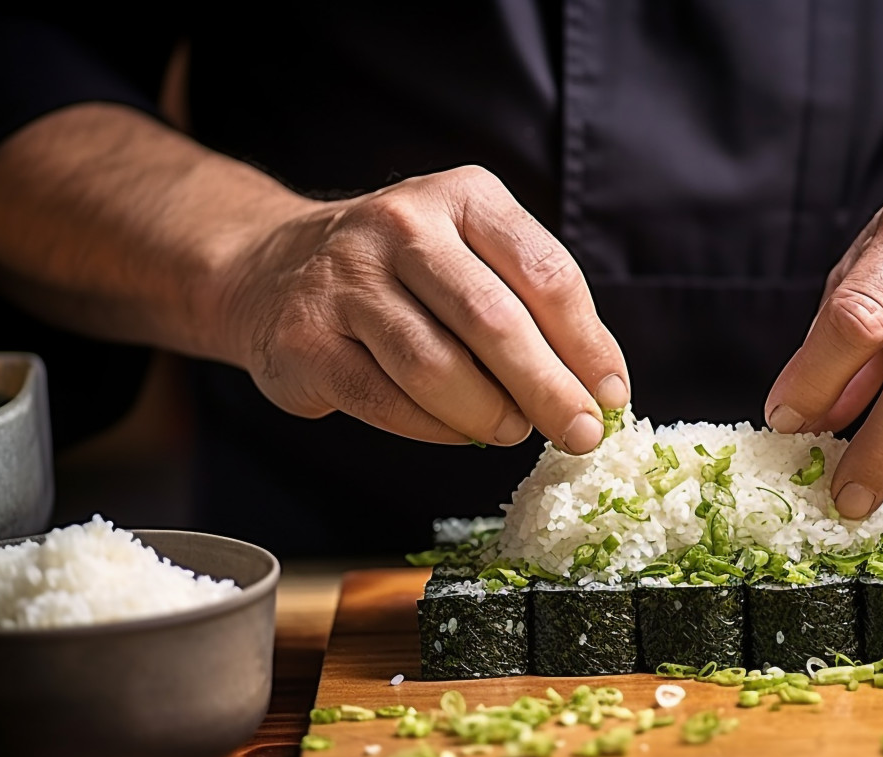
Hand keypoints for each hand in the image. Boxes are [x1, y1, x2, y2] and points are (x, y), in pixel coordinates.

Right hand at [223, 165, 628, 452]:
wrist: (272, 269)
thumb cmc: (403, 276)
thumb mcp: (472, 259)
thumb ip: (531, 310)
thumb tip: (596, 389)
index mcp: (463, 196)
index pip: (545, 273)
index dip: (587, 344)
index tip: (610, 396)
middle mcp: (401, 225)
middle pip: (494, 321)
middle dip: (549, 389)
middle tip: (580, 434)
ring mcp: (345, 279)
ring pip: (435, 366)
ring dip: (488, 414)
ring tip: (512, 431)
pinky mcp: (305, 337)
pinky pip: (385, 400)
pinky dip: (434, 428)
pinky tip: (458, 432)